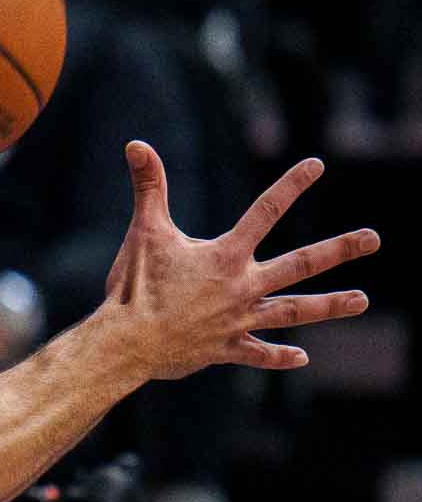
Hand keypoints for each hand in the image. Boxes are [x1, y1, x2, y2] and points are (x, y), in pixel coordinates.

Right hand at [102, 142, 376, 380]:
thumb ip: (148, 187)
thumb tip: (136, 144)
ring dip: (329, 305)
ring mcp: (236, 320)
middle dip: (339, 250)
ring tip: (362, 300)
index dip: (290, 186)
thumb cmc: (133, 287)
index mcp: (225, 257)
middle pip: (299, 265)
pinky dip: (278, 357)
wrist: (127, 342)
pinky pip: (258, 354)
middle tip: (373, 239)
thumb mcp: (144, 231)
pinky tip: (302, 357)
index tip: (316, 165)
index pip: (264, 212)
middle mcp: (241, 287)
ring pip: (292, 311)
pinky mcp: (223, 349)